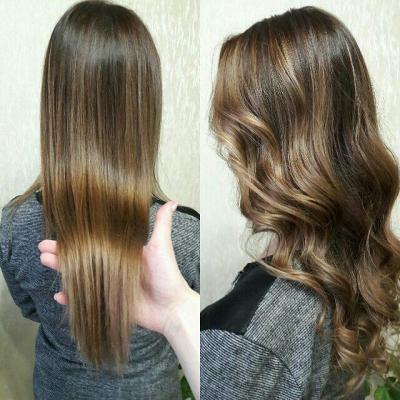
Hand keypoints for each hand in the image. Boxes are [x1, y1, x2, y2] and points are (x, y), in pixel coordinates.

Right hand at [38, 201, 193, 335]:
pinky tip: (59, 295)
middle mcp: (112, 268)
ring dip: (62, 271)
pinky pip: (85, 301)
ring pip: (80, 277)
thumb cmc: (167, 275)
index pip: (94, 243)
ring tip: (45, 262)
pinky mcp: (108, 304)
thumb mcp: (161, 246)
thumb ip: (162, 224)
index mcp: (121, 253)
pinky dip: (71, 299)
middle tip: (43, 248)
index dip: (77, 238)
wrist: (172, 307)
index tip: (59, 232)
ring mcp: (108, 287)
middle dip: (63, 253)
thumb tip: (172, 201)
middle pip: (83, 259)